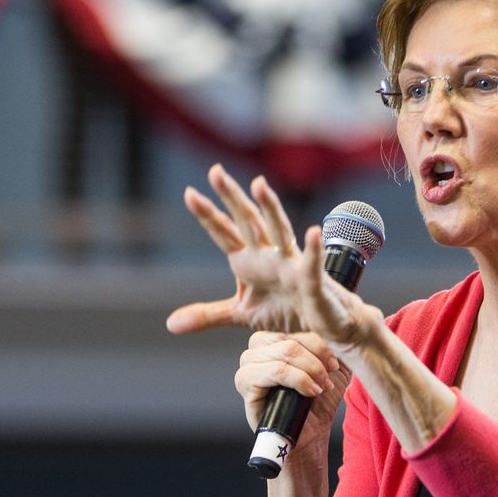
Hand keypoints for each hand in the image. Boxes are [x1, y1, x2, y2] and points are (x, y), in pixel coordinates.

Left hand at [166, 164, 378, 346]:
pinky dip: (312, 249)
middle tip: (215, 171)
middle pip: (248, 222)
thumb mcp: (242, 314)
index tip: (189, 193)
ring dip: (269, 208)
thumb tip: (171, 324)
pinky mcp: (312, 281)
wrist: (326, 322)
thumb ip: (208, 315)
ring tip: (258, 185)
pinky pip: (311, 264)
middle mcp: (269, 256)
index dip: (208, 215)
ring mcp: (291, 265)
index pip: (225, 234)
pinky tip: (312, 232)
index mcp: (249, 261)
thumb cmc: (288, 309)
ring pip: (279, 231)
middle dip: (232, 198)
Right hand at [236, 331, 350, 454]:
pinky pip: (274, 370)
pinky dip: (298, 379)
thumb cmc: (319, 400)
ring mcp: (248, 365)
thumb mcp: (334, 367)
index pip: (297, 327)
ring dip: (309, 370)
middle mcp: (257, 349)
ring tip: (321, 386)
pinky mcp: (245, 384)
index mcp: (275, 339)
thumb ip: (335, 344)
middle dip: (316, 357)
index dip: (320, 343)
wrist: (310, 434)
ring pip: (284, 353)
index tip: (336, 362)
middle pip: (290, 338)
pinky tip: (311, 392)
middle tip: (329, 375)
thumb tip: (338, 328)